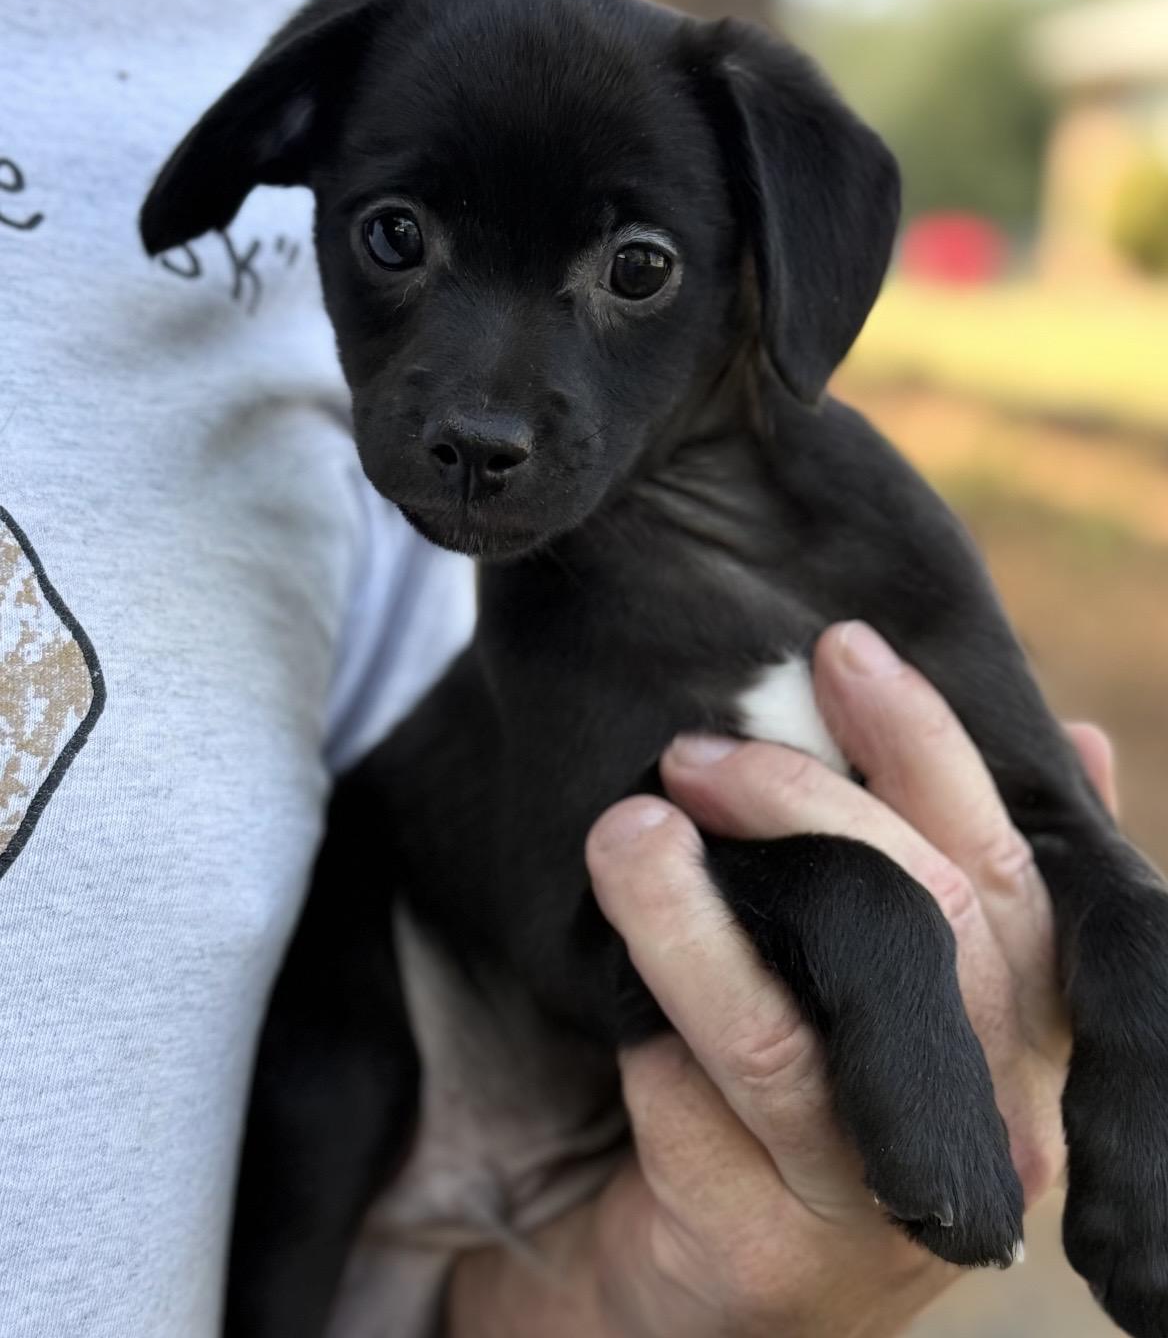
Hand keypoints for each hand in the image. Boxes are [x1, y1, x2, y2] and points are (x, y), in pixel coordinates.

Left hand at [445, 621, 1116, 1336]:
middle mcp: (975, 1119)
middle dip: (802, 808)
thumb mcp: (890, 980)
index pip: (1005, 872)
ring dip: (689, 915)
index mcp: (1018, 1034)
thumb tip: (1086, 740)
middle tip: (694, 750)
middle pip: (918, 934)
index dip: (928, 747)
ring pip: (784, 1035)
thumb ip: (959, 867)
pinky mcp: (765, 1259)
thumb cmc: (804, 1094)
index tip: (844, 645)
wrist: (707, 1290)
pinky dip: (646, 1027)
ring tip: (626, 827)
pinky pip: (693, 1114)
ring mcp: (877, 1200)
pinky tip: (604, 980)